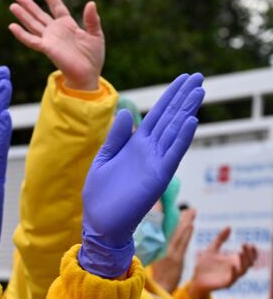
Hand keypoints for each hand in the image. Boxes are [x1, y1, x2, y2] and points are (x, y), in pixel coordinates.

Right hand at [9, 0, 103, 89]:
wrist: (88, 74)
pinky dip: (21, 34)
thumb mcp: (96, 34)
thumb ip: (92, 19)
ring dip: (23, 15)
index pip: (56, 6)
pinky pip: (31, 40)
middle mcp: (56, 31)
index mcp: (68, 25)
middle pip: (39, 15)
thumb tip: (91, 3)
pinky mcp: (47, 48)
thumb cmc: (93, 57)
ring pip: (33, 24)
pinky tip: (12, 26)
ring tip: (13, 5)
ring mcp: (50, 39)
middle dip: (29, 6)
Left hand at [78, 73, 204, 277]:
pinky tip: (190, 120)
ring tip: (199, 92)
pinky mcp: (157, 176)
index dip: (169, 97)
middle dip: (183, 98)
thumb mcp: (105, 158)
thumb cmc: (101, 194)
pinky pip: (173, 154)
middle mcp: (150, 151)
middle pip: (170, 118)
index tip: (182, 79)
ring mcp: (156, 162)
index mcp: (136, 145)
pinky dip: (182, 137)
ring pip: (175, 132)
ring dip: (187, 111)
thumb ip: (117, 137)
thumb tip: (127, 112)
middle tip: (199, 77)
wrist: (100, 222)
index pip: (157, 115)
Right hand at [151, 208, 195, 292]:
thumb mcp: (152, 258)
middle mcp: (160, 247)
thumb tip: (158, 233)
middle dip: (179, 216)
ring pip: (178, 233)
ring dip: (186, 221)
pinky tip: (191, 225)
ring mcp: (168, 253)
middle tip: (186, 206)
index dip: (164, 215)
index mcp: (153, 246)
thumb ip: (156, 246)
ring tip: (191, 211)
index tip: (167, 204)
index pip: (160, 228)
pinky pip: (182, 243)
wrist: (159, 288)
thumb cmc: (156, 274)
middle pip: (171, 228)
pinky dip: (186, 233)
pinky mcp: (176, 259)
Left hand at [188, 227, 257, 298]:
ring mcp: (231, 276)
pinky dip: (234, 272)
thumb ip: (220, 239)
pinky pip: (232, 278)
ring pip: (243, 270)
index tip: (249, 243)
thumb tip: (229, 226)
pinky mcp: (225, 283)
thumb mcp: (212, 249)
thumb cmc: (205, 265)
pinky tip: (233, 264)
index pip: (248, 256)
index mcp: (233, 261)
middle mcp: (234, 269)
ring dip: (243, 261)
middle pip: (248, 262)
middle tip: (246, 245)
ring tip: (240, 252)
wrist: (195, 279)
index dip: (251, 251)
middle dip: (249, 254)